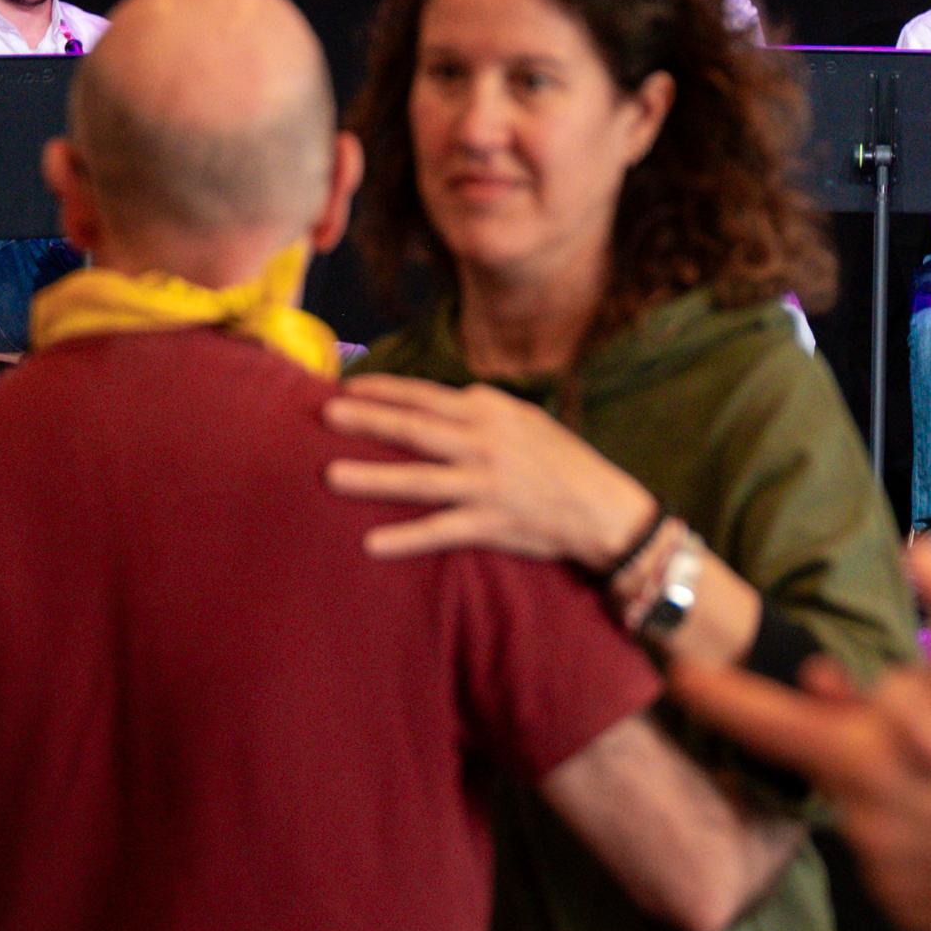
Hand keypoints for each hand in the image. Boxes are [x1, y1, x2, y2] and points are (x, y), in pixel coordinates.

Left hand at [330, 376, 663, 573]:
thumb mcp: (526, 421)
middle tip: (327, 415)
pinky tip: (372, 543)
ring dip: (373, 477)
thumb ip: (481, 411)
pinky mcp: (490, 523)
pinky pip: (440, 530)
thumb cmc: (562, 462)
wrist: (603, 509)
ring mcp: (486, 484)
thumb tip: (437, 402)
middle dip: (368, 421)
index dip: (385, 390)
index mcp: (492, 413)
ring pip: (419, 479)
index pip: (426, 396)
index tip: (348, 388)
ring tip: (332, 475)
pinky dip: (405, 538)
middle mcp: (485, 444)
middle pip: (415, 430)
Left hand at [673, 541, 930, 930]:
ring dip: (909, 780)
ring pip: (877, 801)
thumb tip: (921, 554)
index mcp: (874, 758)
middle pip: (843, 752)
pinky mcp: (911, 908)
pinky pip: (902, 852)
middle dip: (876, 728)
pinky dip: (930, 830)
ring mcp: (887, 871)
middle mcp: (865, 820)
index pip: (765, 719)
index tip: (679, 669)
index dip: (715, 691)